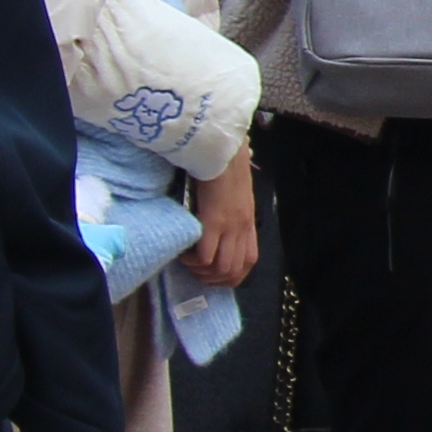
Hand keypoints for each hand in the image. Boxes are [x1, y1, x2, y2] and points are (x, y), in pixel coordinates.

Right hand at [178, 146, 258, 286]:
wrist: (223, 152)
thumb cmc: (226, 169)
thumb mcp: (235, 197)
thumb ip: (230, 215)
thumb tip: (215, 230)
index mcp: (248, 224)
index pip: (248, 263)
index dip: (232, 276)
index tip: (213, 274)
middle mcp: (242, 229)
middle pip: (234, 271)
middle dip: (213, 280)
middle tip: (195, 271)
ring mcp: (230, 227)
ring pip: (221, 268)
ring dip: (201, 272)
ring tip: (188, 262)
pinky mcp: (214, 222)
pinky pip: (206, 256)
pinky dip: (193, 261)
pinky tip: (183, 252)